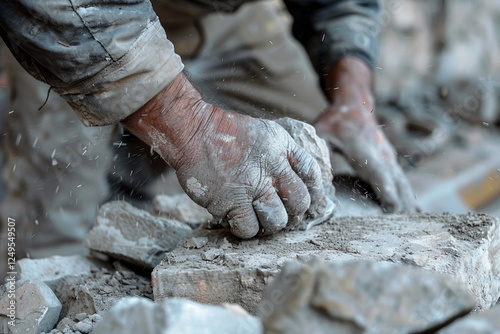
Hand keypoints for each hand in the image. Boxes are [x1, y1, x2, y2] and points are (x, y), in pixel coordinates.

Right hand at [123, 73, 326, 237]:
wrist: (194, 133)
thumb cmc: (228, 132)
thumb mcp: (266, 133)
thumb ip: (285, 153)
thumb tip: (299, 177)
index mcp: (282, 150)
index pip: (312, 175)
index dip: (313, 190)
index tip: (306, 198)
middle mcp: (272, 171)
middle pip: (299, 203)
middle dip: (293, 212)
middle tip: (281, 211)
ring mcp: (251, 188)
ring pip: (276, 221)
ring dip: (270, 224)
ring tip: (259, 217)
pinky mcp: (230, 203)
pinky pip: (248, 229)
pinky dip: (247, 229)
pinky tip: (240, 218)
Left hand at [315, 57, 414, 212]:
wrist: (354, 104)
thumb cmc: (335, 120)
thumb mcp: (321, 130)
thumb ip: (317, 147)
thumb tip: (312, 169)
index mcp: (364, 149)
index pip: (378, 173)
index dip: (385, 191)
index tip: (391, 209)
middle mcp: (381, 154)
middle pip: (395, 183)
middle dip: (400, 204)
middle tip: (403, 227)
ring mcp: (388, 157)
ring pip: (402, 183)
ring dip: (408, 202)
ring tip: (412, 224)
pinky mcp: (389, 160)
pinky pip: (401, 181)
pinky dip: (408, 195)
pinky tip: (414, 211)